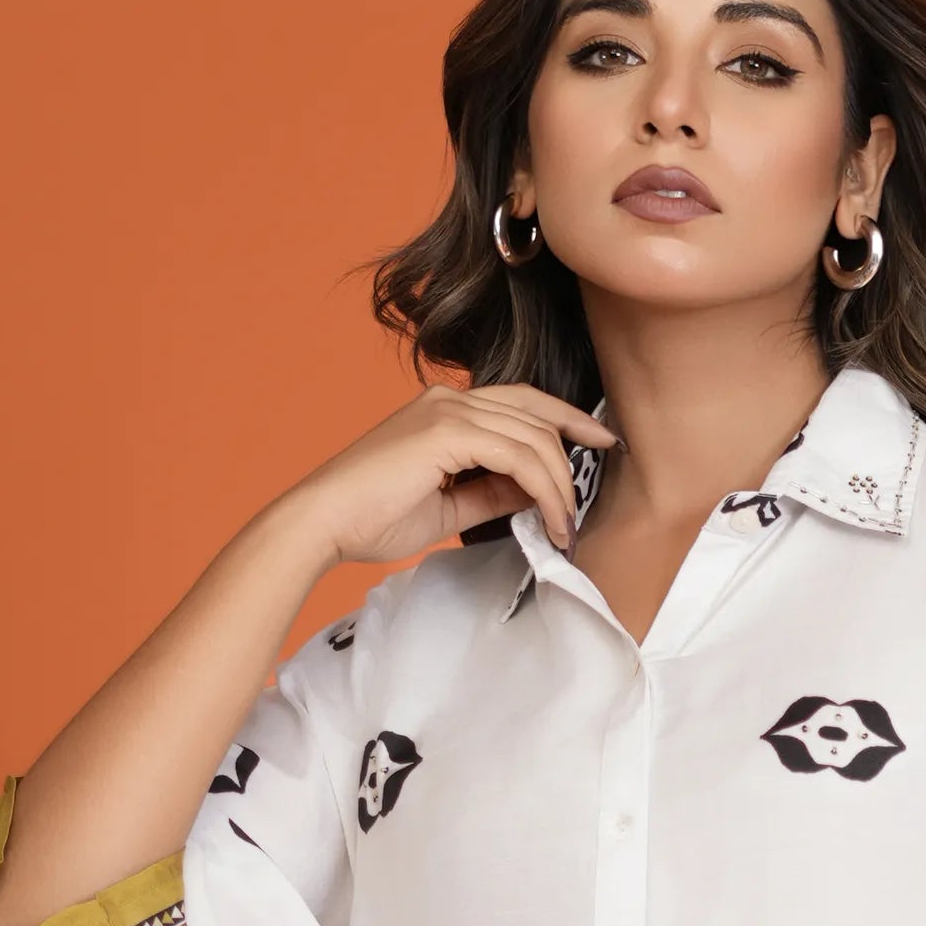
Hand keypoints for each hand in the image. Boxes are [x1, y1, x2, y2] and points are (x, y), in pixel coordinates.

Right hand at [298, 384, 614, 567]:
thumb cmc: (372, 518)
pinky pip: (518, 455)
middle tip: (593, 494)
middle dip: (576, 453)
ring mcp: (448, 410)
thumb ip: (493, 493)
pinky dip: (544, 489)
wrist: (324, 522)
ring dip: (561, 485)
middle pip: (536, 415)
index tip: (601, 442)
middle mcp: (450, 399)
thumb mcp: (449, 506)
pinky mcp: (447, 431)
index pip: (522, 404)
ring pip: (534, 437)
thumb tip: (535, 495)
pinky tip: (552, 520)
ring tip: (567, 526)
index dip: (566, 420)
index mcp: (446, 410)